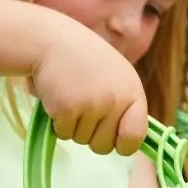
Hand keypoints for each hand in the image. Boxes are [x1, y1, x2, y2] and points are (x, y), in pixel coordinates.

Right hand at [32, 20, 147, 156]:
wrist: (51, 40)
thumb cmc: (84, 61)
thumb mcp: (117, 78)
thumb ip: (125, 106)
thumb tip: (128, 144)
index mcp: (133, 93)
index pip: (136, 136)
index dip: (123, 145)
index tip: (115, 140)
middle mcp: (116, 100)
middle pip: (104, 146)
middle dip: (91, 136)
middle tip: (83, 107)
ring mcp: (92, 105)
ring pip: (82, 141)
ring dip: (73, 126)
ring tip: (71, 96)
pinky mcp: (68, 108)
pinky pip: (63, 134)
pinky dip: (57, 122)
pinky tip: (58, 98)